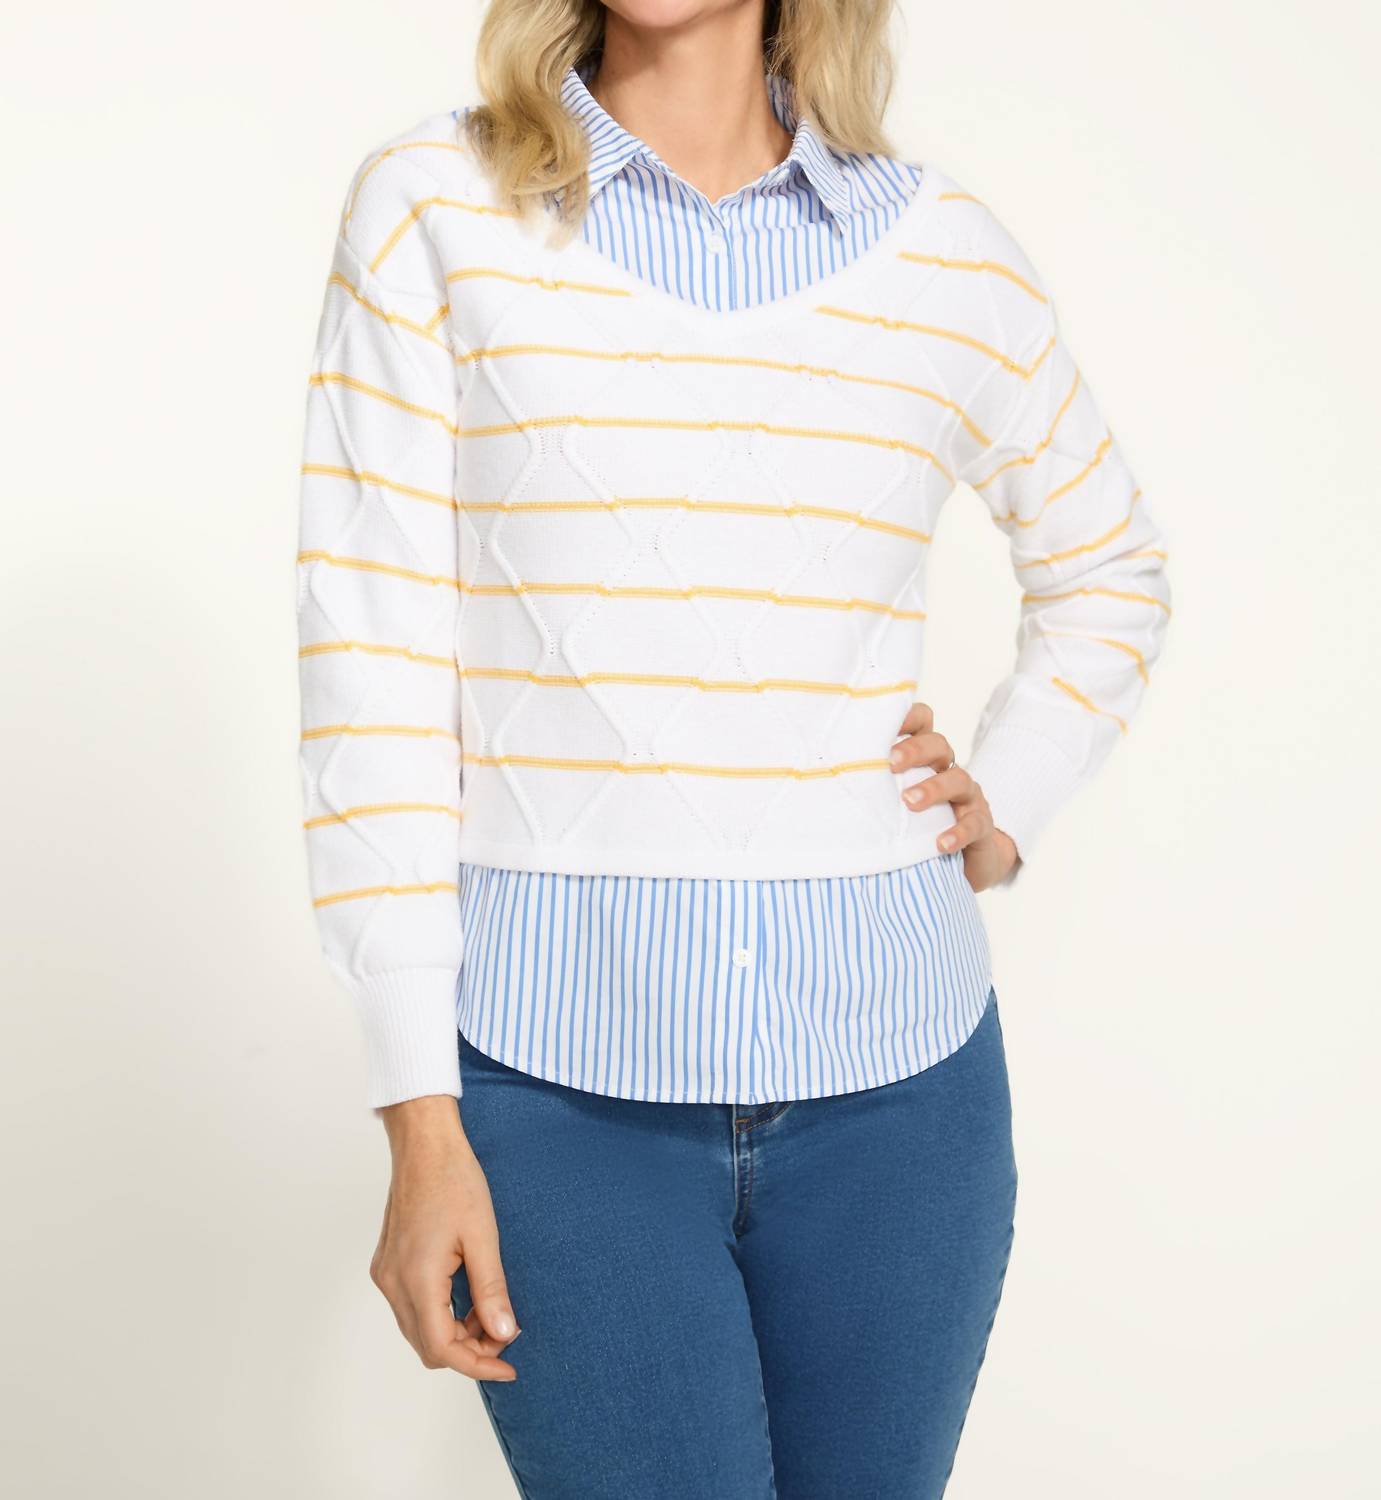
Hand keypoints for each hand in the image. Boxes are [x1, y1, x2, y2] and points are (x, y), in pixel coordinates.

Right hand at [371, 1095, 519, 1381]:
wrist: (424, 1144)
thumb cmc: (453, 1179)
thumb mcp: (483, 1235)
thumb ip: (491, 1290)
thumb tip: (505, 1333)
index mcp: (417, 1278)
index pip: (443, 1347)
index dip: (478, 1365)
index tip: (508, 1366)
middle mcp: (393, 1283)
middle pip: (428, 1345)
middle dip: (469, 1350)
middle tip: (506, 1334)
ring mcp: (386, 1274)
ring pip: (419, 1329)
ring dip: (454, 1333)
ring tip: (491, 1313)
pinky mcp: (387, 1264)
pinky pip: (412, 1307)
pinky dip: (440, 1314)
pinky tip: (467, 1297)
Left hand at [890, 701, 1020, 892]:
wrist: (968, 862)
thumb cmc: (918, 827)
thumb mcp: (893, 804)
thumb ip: (871, 788)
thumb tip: (821, 780)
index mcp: (925, 759)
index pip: (922, 722)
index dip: (906, 717)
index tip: (881, 725)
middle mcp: (947, 770)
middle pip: (939, 745)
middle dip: (915, 750)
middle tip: (891, 763)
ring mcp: (968, 797)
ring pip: (958, 780)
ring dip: (933, 788)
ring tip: (909, 802)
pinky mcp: (981, 825)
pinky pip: (975, 823)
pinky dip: (958, 832)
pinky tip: (939, 843)